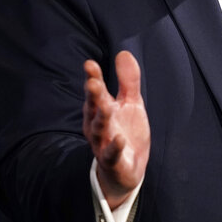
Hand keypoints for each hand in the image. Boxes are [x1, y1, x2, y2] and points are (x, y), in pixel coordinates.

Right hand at [83, 51, 150, 208]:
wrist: (126, 169)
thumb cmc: (125, 131)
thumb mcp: (131, 103)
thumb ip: (128, 80)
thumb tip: (124, 52)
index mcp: (100, 109)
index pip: (95, 91)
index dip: (93, 78)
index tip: (90, 64)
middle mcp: (97, 125)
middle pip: (94, 108)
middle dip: (93, 96)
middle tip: (93, 82)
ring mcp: (103, 144)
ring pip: (99, 130)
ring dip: (102, 119)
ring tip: (107, 107)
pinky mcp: (112, 161)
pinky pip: (111, 154)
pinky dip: (114, 147)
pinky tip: (119, 139)